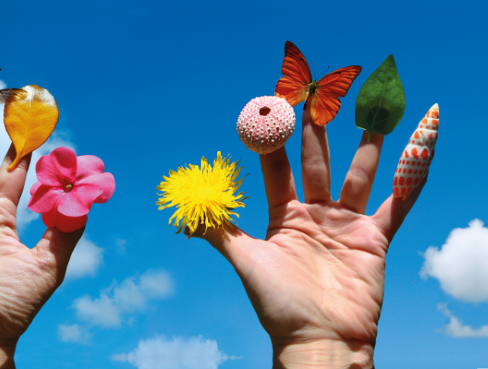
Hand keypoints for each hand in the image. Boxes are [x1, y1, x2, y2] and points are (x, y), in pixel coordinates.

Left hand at [198, 108, 424, 367]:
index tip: (270, 108)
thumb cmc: (278, 305)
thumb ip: (222, 235)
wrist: (318, 340)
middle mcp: (314, 214)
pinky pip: (398, 204)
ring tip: (370, 108)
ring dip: (366, 143)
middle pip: (317, 162)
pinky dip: (411, 179)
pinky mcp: (374, 240)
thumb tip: (186, 222)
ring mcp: (346, 225)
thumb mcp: (246, 263)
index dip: (274, 139)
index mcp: (283, 216)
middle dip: (317, 130)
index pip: (278, 168)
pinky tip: (420, 149)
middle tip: (316, 93)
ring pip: (358, 174)